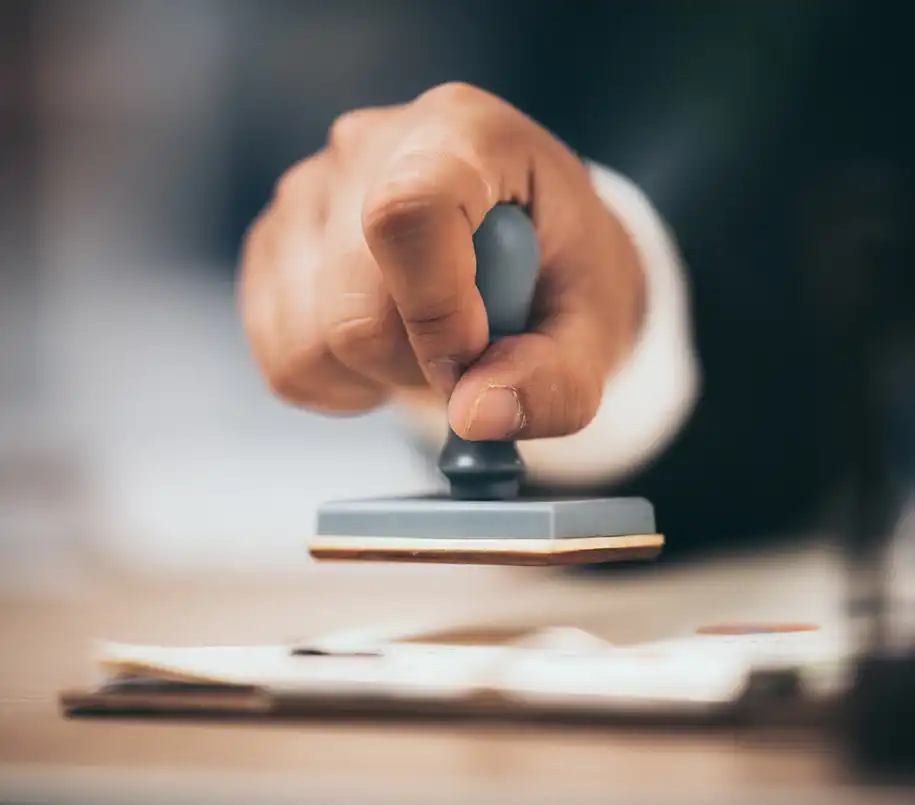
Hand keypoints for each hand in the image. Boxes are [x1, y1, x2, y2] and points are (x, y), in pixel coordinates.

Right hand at [239, 82, 643, 440]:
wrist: (521, 254)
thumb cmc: (561, 274)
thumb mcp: (596, 326)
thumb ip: (557, 377)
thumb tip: (475, 415)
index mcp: (462, 133)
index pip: (410, 212)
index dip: (438, 311)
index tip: (477, 356)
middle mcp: (366, 148)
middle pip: (354, 310)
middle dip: (419, 366)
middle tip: (468, 354)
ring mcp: (306, 195)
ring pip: (309, 344)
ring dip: (378, 377)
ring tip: (426, 342)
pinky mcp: (272, 245)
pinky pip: (282, 357)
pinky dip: (339, 382)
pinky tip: (383, 347)